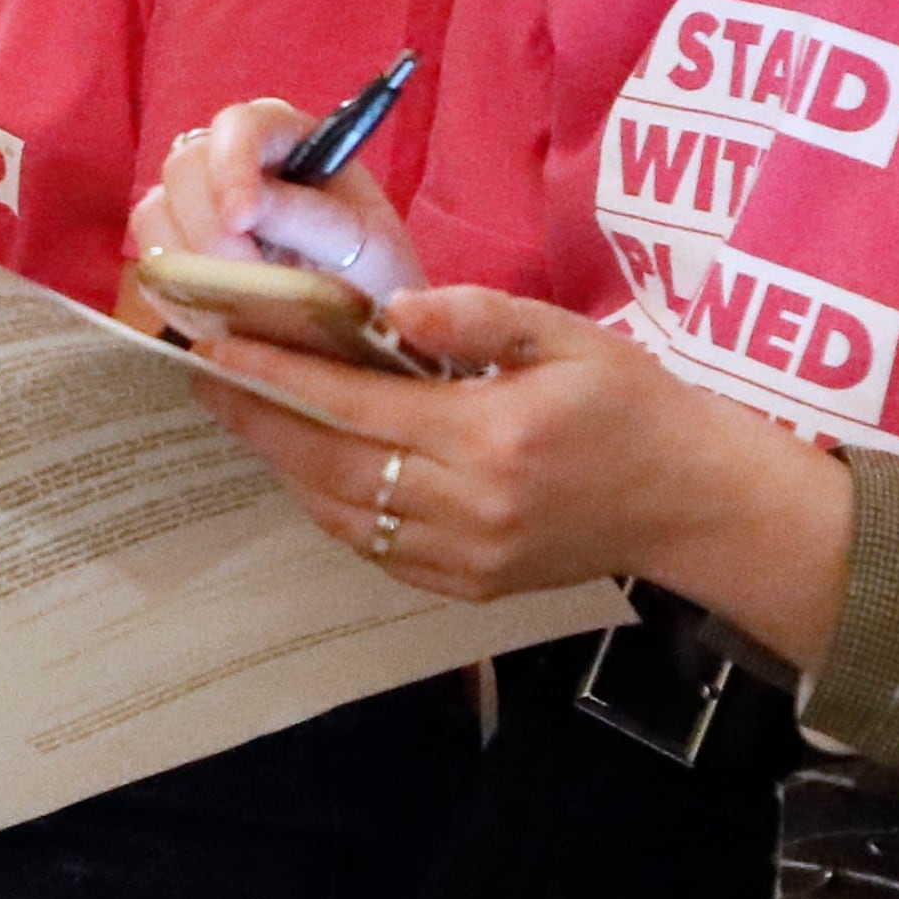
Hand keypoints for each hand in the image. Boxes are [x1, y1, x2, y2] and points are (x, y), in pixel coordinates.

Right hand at [129, 97, 426, 292]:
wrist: (365, 321)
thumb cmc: (373, 270)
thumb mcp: (363, 242)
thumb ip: (308, 218)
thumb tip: (243, 210)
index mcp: (285, 136)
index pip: (240, 127)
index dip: (232, 167)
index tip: (240, 220)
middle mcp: (231, 159)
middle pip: (184, 166)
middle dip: (210, 229)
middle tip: (250, 280)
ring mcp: (196, 203)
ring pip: (154, 214)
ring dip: (192, 264)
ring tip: (243, 302)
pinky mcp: (175, 249)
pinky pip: (151, 263)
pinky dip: (178, 293)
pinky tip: (220, 314)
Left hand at [190, 285, 855, 671]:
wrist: (691, 500)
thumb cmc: (628, 403)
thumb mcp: (563, 336)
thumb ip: (476, 316)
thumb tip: (395, 310)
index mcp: (490, 436)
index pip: (353, 406)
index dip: (279, 377)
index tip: (220, 348)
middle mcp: (469, 506)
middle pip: (330, 465)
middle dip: (260, 420)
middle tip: (207, 379)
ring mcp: (465, 557)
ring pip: (343, 515)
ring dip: (286, 467)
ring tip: (247, 417)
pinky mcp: (469, 587)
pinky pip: (375, 551)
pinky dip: (333, 509)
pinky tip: (312, 470)